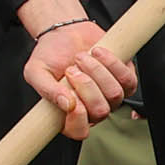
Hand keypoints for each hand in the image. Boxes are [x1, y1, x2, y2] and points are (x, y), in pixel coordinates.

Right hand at [15, 0, 136, 140]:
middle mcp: (92, 108)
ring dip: (97, 71)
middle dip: (85, 86)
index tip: (70, 97)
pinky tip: (97, 52)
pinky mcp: (125, 79)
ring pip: (115, 95)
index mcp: (69, 114)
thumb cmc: (49, 55)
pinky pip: (128, 79)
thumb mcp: (36, 72)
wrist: (64, 33)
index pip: (79, 131)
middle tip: (71, 69)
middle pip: (100, 111)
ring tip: (81, 57)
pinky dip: (112, 63)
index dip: (78, 117)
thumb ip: (46, 90)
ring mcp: (109, 95)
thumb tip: (65, 104)